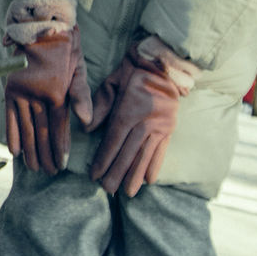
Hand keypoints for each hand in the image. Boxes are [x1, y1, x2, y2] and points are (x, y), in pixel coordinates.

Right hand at [0, 0, 90, 174]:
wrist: (38, 25)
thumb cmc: (65, 46)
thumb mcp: (79, 68)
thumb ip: (82, 96)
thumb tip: (86, 123)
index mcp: (57, 93)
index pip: (58, 128)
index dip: (60, 147)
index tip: (62, 164)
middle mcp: (37, 96)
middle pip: (41, 133)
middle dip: (46, 154)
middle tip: (50, 171)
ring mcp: (21, 94)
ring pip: (26, 128)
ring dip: (31, 150)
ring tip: (35, 167)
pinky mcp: (10, 90)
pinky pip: (10, 117)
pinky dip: (12, 135)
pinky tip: (15, 152)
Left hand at [88, 41, 191, 196]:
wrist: (164, 63)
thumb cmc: (133, 71)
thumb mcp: (112, 82)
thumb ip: (100, 106)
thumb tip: (87, 129)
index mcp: (128, 111)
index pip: (113, 141)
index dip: (104, 159)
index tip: (95, 175)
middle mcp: (144, 122)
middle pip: (128, 153)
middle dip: (117, 173)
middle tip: (108, 190)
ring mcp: (159, 126)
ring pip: (145, 155)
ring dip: (135, 175)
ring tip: (128, 192)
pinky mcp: (169, 128)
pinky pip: (162, 151)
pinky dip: (155, 166)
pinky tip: (149, 180)